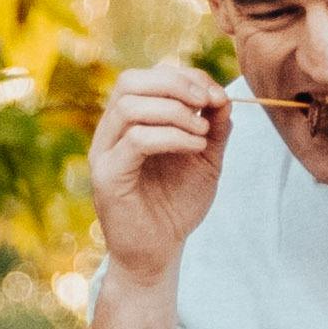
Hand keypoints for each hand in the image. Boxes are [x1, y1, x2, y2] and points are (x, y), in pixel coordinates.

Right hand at [87, 63, 232, 279]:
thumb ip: (213, 126)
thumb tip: (223, 95)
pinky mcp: (107, 176)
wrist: (159, 252)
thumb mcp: (204, 158)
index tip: (215, 96)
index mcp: (130, 121)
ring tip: (202, 132)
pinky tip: (195, 148)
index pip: (148, 77)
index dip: (184, 76)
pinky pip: (136, 139)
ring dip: (174, 111)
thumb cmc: (177, 205)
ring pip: (129, 106)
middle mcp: (110, 132)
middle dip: (175, 84)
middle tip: (207, 103)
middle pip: (130, 81)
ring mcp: (104, 153)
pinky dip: (171, 137)